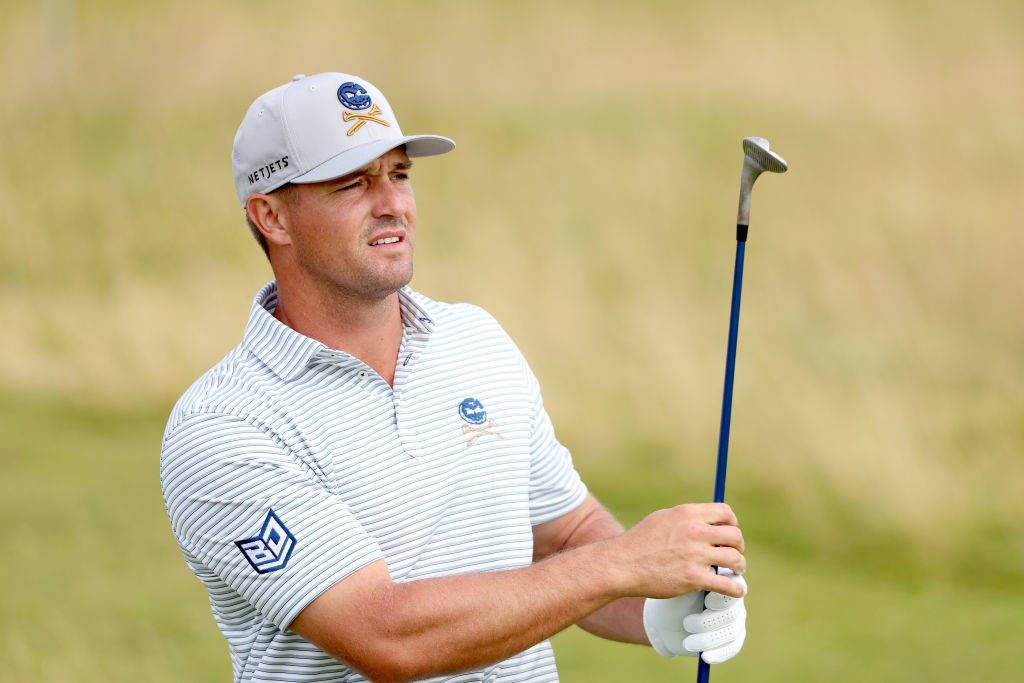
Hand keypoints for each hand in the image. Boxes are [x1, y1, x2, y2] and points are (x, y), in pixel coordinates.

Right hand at [609, 503, 745, 597]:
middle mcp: (695, 531)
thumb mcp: (663, 518)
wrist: (622, 565)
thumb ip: (686, 518)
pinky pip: (727, 585)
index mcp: (687, 514)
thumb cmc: (640, 542)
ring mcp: (695, 555)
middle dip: (739, 546)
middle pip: (735, 536)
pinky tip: (737, 590)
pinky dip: (736, 589)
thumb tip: (706, 520)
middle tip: (734, 555)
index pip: (725, 513)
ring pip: (735, 559)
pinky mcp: (693, 579)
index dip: (732, 524)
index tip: (730, 534)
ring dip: (740, 566)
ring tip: (736, 571)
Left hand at [642, 568, 746, 664]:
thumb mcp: (680, 589)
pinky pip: (732, 647)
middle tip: (687, 624)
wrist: (663, 620)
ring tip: (687, 642)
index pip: (735, 586)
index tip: (707, 602)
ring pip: (731, 631)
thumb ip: (696, 581)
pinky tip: (705, 656)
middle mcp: (734, 599)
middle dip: (709, 621)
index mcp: (724, 580)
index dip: (723, 596)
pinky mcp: (732, 638)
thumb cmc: (672, 598)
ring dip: (708, 639)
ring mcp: (735, 619)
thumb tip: (712, 572)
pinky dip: (719, 653)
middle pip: (732, 612)